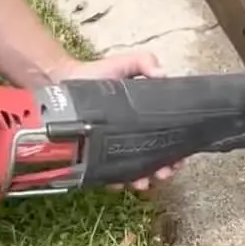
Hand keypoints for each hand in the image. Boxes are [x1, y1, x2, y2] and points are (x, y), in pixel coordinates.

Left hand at [56, 49, 179, 192]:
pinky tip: (119, 183)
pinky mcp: (97, 153)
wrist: (65, 80)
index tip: (179, 158)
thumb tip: (164, 74)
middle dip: (163, 169)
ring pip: (134, 169)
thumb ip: (145, 62)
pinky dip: (116, 181)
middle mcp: (133, 134)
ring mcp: (115, 145)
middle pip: (155, 158)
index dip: (177, 150)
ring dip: (142, 178)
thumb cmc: (97, 72)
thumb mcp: (125, 63)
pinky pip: (109, 172)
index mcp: (146, 117)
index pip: (167, 137)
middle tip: (164, 173)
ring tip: (142, 182)